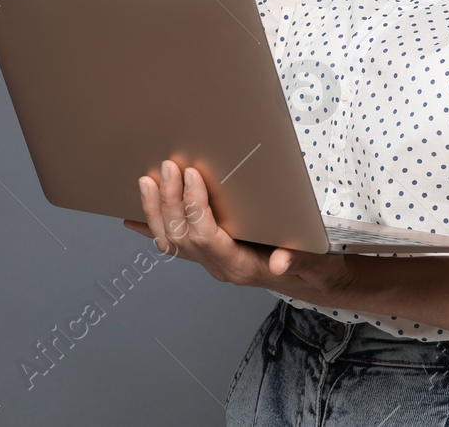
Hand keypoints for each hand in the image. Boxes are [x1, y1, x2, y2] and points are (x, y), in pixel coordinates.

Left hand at [123, 158, 351, 299]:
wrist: (314, 281)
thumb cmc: (314, 268)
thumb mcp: (315, 264)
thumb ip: (300, 262)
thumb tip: (281, 262)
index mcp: (241, 267)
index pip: (207, 237)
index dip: (195, 208)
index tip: (193, 175)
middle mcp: (220, 267)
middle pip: (182, 237)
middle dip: (171, 202)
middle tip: (167, 167)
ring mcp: (211, 262)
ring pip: (171, 242)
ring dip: (155, 212)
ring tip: (146, 180)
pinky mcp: (208, 255)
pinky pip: (174, 245)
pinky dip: (152, 229)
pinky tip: (132, 218)